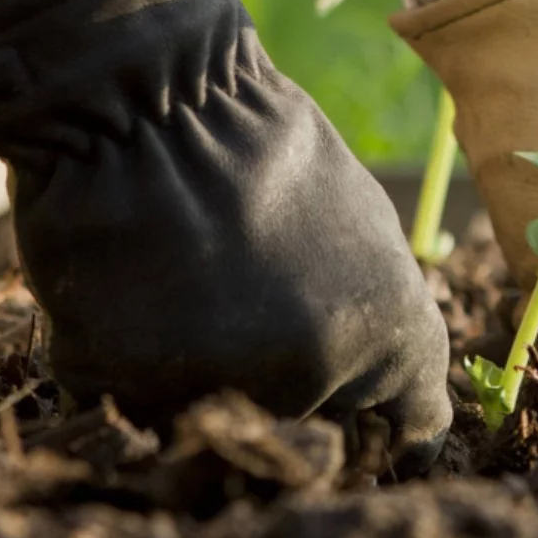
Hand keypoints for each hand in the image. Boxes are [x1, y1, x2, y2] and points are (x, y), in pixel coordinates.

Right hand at [0, 0, 449, 474]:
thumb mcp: (365, 225)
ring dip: (205, 378)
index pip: (411, 436)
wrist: (148, 101)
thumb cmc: (264, 147)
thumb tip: (381, 386)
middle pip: (310, 430)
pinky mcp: (126, 387)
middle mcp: (316, 380)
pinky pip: (134, 403)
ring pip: (218, 422)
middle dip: (291, 392)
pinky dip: (129, 362)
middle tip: (253, 318)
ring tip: (188, 288)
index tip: (362, 421)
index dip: (384, 431)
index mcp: (392, 341)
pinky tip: (131, 290)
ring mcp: (220, 390)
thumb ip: (378, 317)